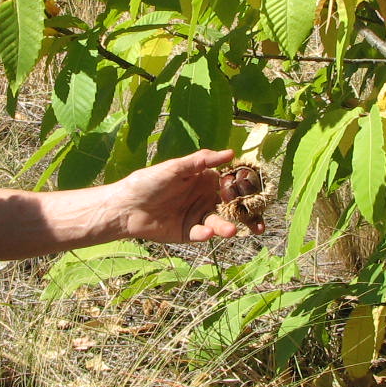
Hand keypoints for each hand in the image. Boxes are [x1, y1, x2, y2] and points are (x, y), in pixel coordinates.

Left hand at [109, 148, 263, 242]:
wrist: (125, 207)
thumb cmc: (148, 181)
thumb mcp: (176, 167)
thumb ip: (202, 160)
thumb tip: (231, 152)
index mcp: (205, 179)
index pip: (231, 183)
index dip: (246, 188)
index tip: (259, 192)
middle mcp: (205, 197)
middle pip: (232, 207)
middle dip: (246, 215)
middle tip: (259, 222)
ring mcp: (198, 216)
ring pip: (219, 222)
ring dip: (226, 227)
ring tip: (229, 231)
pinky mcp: (189, 232)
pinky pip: (202, 233)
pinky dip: (205, 234)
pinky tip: (205, 232)